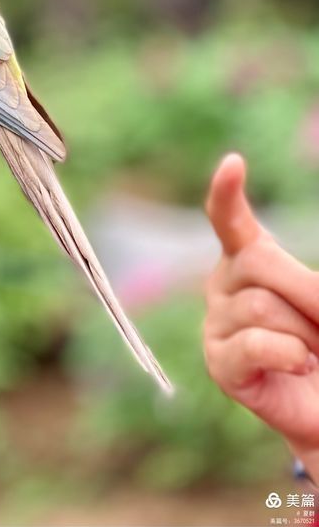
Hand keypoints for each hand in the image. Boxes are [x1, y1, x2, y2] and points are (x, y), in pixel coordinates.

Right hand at [204, 153, 318, 480]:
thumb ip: (312, 285)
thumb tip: (309, 289)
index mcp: (247, 258)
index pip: (229, 220)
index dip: (226, 193)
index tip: (232, 163)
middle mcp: (223, 283)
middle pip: (258, 262)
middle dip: (305, 290)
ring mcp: (216, 322)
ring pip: (260, 306)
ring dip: (303, 333)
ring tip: (308, 354)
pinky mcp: (219, 363)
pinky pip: (254, 345)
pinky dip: (288, 353)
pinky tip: (298, 363)